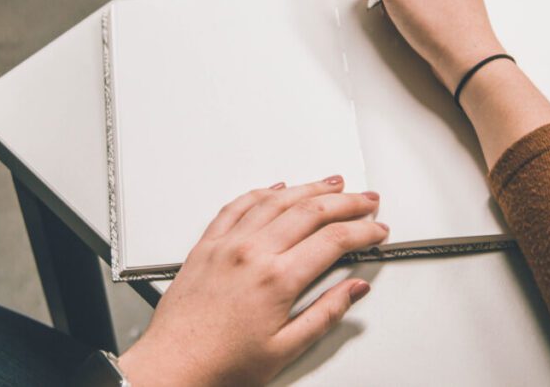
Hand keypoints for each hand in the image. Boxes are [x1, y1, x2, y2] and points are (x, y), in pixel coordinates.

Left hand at [118, 176, 387, 385]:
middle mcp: (251, 253)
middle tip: (366, 200)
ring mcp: (227, 244)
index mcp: (276, 279)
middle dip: (346, 202)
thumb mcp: (286, 349)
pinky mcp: (206, 245)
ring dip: (309, 188)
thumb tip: (353, 290)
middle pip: (310, 211)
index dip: (362, 231)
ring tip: (332, 183)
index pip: (333, 240)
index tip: (376, 230)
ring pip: (276, 200)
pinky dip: (261, 192)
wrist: (172, 365)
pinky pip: (237, 206)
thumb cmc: (221, 362)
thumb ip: (325, 314)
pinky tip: (276, 188)